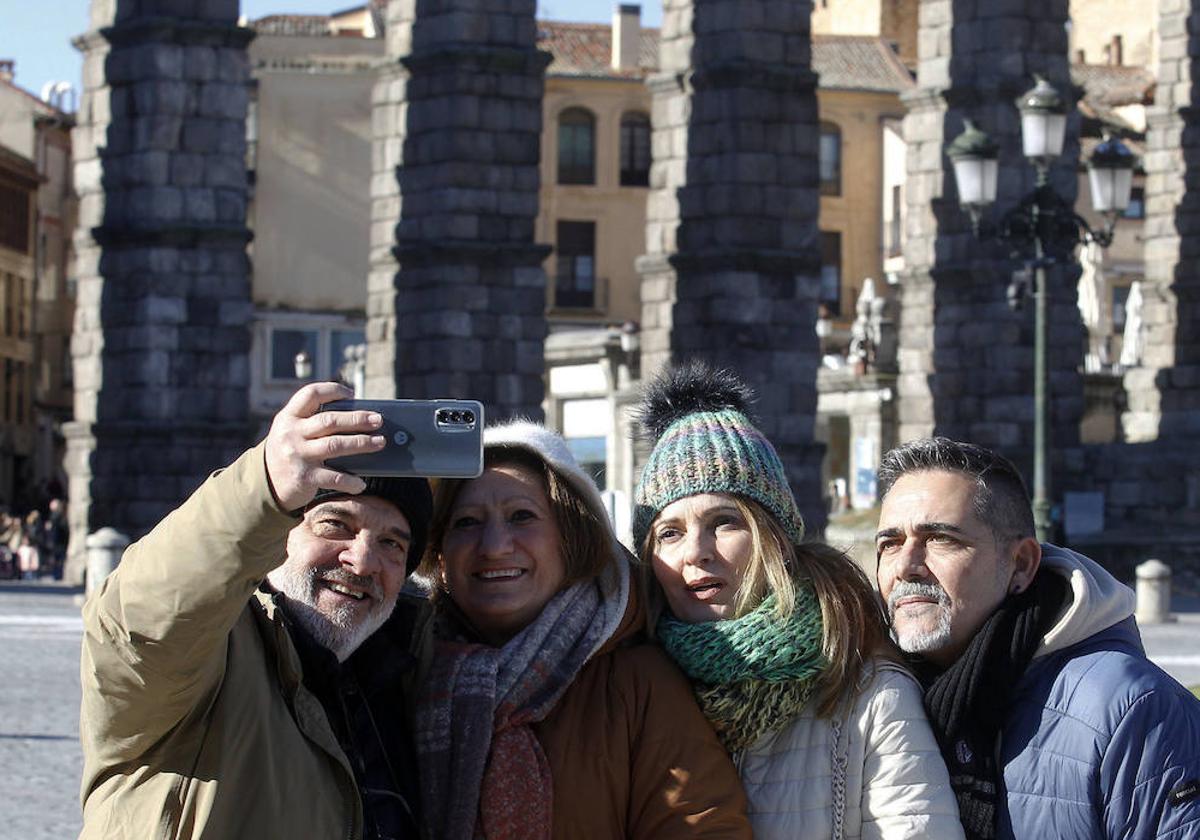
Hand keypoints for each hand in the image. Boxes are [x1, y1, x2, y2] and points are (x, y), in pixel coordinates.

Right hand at [263, 382, 385, 511]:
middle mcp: (291, 434)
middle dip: (357, 419)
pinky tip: (361, 482)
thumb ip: (314, 422)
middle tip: (378, 420)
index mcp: (288, 417)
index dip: (333, 390)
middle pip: (330, 420)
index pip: (311, 394)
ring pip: (336, 445)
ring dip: (362, 443)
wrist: (264, 485)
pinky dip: (351, 480)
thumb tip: (359, 419)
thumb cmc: (289, 452)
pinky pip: (334, 477)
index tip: (352, 394)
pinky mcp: (304, 477)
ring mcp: (297, 455)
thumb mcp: (293, 431)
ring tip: (380, 442)